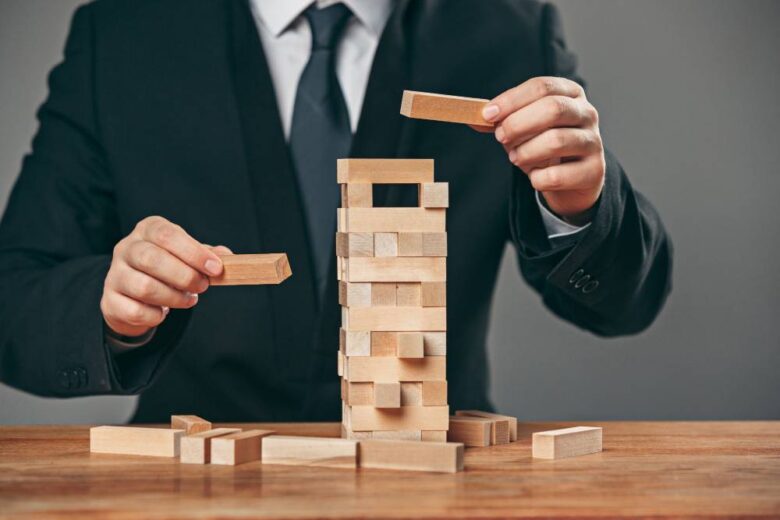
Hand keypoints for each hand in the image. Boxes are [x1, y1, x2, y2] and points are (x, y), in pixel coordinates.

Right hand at [101, 216, 230, 336]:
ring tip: (189, 300)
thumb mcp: (186, 255)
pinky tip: (164, 311)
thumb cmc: (166, 268)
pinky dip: (157, 315)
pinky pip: (135, 311)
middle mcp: (126, 248)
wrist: (133, 294)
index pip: (167, 235)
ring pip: (144, 287)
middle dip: (185, 276)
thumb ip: (206, 255)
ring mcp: (115, 274)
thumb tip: (226, 256)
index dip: (194, 252)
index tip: (215, 268)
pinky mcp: (110, 300)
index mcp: (148, 230)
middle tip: (203, 286)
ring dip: (174, 297)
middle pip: (152, 259)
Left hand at [479, 77, 605, 223]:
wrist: (572, 181)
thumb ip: (500, 121)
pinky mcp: (594, 171)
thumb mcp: (522, 129)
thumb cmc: (544, 147)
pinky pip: (558, 175)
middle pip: (553, 109)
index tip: (488, 114)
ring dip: (526, 152)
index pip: (542, 86)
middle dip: (518, 124)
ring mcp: (594, 142)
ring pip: (556, 141)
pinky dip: (538, 179)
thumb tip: (474, 118)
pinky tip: (536, 177)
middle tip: (500, 138)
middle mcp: (587, 113)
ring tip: (516, 158)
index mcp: (570, 93)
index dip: (512, 100)